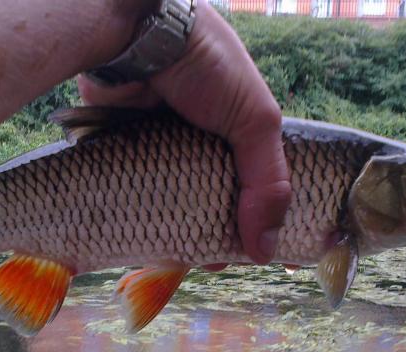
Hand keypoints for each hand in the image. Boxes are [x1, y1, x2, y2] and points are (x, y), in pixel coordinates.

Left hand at [78, 1, 291, 264]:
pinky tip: (156, 243)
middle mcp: (207, 148)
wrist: (138, 36)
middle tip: (223, 261)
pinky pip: (146, 198)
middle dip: (226, 235)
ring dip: (188, 235)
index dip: (269, 222)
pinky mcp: (133, 157)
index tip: (272, 255)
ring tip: (192, 259)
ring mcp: (169, 153)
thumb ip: (268, 183)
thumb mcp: (255, 119)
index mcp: (242, 136)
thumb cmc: (207, 67)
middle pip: (221, 204)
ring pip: (181, 207)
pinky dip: (152, 219)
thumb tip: (267, 250)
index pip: (263, 189)